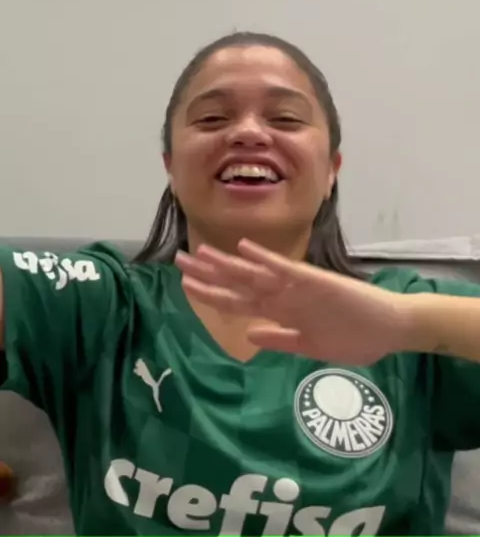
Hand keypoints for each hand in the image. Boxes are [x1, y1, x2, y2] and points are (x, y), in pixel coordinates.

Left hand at [175, 239, 414, 364]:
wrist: (390, 328)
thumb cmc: (354, 336)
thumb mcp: (309, 346)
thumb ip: (280, 339)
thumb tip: (249, 335)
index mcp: (281, 311)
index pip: (238, 301)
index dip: (211, 293)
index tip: (185, 284)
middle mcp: (284, 295)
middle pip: (238, 284)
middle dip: (207, 274)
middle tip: (177, 260)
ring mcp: (299, 288)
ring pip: (255, 275)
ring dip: (228, 264)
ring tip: (200, 252)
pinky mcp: (317, 283)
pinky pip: (287, 270)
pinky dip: (266, 259)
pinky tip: (246, 248)